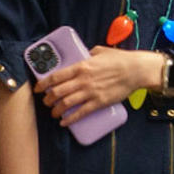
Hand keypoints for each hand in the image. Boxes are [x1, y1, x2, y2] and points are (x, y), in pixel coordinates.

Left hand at [38, 47, 159, 126]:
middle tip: (46, 102)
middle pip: (57, 92)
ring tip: (54, 113)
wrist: (135, 70)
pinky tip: (64, 122)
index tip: (37, 88)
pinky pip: (80, 113)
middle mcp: (82, 80)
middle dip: (48, 99)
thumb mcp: (100, 51)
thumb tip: (83, 55)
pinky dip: (70, 119)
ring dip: (56, 110)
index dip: (43, 83)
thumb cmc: (120, 59)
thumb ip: (88, 54)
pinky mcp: (99, 102)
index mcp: (81, 66)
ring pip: (66, 104)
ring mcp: (90, 92)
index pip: (55, 76)